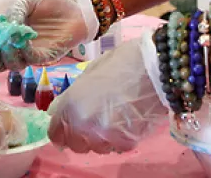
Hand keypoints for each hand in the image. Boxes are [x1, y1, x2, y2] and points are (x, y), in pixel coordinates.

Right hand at [0, 0, 96, 71]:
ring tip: (14, 39)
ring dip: (9, 53)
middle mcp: (18, 48)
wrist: (75, 8)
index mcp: (10, 35)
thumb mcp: (28, 2)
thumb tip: (7, 27)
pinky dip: (25, 52)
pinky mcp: (46, 57)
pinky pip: (31, 60)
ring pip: (13, 65)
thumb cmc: (50, 5)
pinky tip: (27, 39)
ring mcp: (31, 54)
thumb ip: (15, 12)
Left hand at [47, 38, 168, 152]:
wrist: (155, 67)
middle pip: (75, 145)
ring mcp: (104, 136)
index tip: (68, 129)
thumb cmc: (121, 63)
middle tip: (95, 121)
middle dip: (82, 136)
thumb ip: (71, 97)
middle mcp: (82, 125)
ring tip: (115, 118)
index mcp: (70, 105)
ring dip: (102, 138)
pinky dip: (121, 138)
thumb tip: (59, 111)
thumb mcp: (88, 75)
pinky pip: (117, 147)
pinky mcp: (125, 142)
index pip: (55, 134)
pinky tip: (129, 121)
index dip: (61, 131)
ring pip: (97, 148)